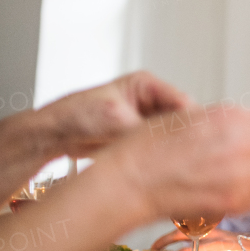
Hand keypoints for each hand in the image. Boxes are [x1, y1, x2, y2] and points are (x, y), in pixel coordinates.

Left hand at [39, 72, 191, 156]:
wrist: (54, 135)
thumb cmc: (75, 115)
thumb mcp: (116, 119)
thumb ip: (148, 129)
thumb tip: (172, 142)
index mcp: (147, 85)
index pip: (183, 102)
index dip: (191, 122)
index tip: (195, 141)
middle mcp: (151, 101)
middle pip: (182, 120)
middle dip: (182, 137)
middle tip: (183, 156)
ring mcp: (147, 120)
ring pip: (174, 136)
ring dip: (171, 148)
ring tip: (167, 161)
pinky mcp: (141, 137)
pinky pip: (161, 148)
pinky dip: (162, 157)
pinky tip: (159, 165)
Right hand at [96, 106, 249, 221]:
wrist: (131, 180)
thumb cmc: (150, 147)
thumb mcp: (190, 116)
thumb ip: (225, 121)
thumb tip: (244, 127)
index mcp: (236, 118)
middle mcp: (246, 144)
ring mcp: (244, 175)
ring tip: (233, 181)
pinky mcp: (235, 202)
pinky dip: (242, 200)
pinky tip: (220, 194)